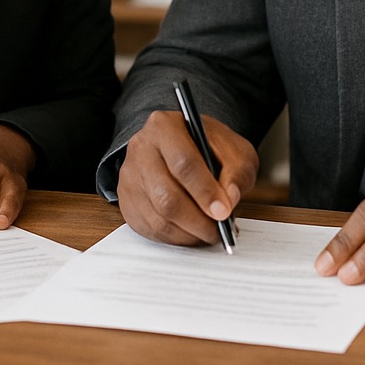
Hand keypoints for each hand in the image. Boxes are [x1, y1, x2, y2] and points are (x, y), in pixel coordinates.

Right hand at [116, 109, 257, 246]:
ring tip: (210, 232)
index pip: (183, 163)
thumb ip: (237, 171)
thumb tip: (229, 198)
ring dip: (189, 233)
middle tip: (219, 229)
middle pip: (166, 196)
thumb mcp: (234, 150)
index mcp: (165, 126)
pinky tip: (193, 232)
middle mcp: (142, 149)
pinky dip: (177, 238)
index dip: (205, 191)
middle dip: (198, 220)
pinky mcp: (127, 202)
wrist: (184, 148)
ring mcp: (130, 177)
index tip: (223, 212)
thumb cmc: (209, 148)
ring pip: (159, 218)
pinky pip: (152, 230)